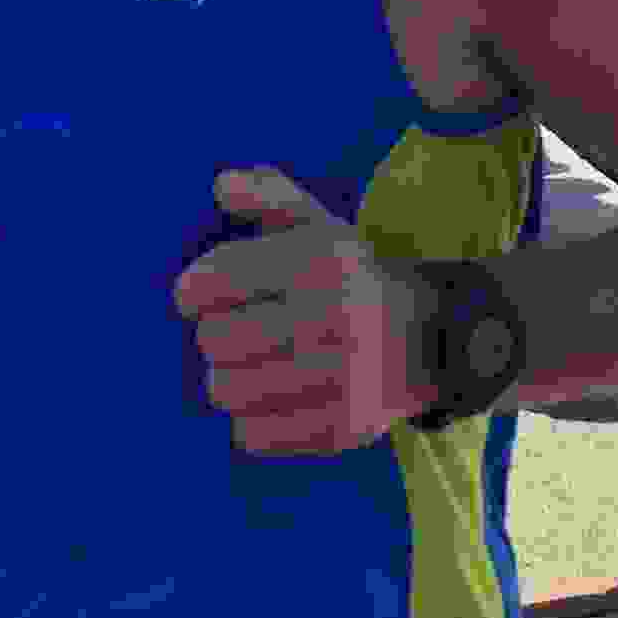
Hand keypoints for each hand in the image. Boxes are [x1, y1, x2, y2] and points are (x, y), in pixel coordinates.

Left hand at [171, 168, 433, 455]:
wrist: (426, 339)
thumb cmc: (349, 277)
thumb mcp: (318, 225)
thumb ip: (267, 195)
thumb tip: (220, 183)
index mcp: (321, 262)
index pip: (219, 277)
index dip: (192, 289)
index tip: (193, 296)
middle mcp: (333, 319)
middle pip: (216, 339)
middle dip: (213, 333)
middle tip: (230, 331)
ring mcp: (340, 380)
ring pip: (228, 390)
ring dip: (227, 378)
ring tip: (247, 365)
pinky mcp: (341, 429)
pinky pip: (254, 434)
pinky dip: (250, 419)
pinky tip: (269, 397)